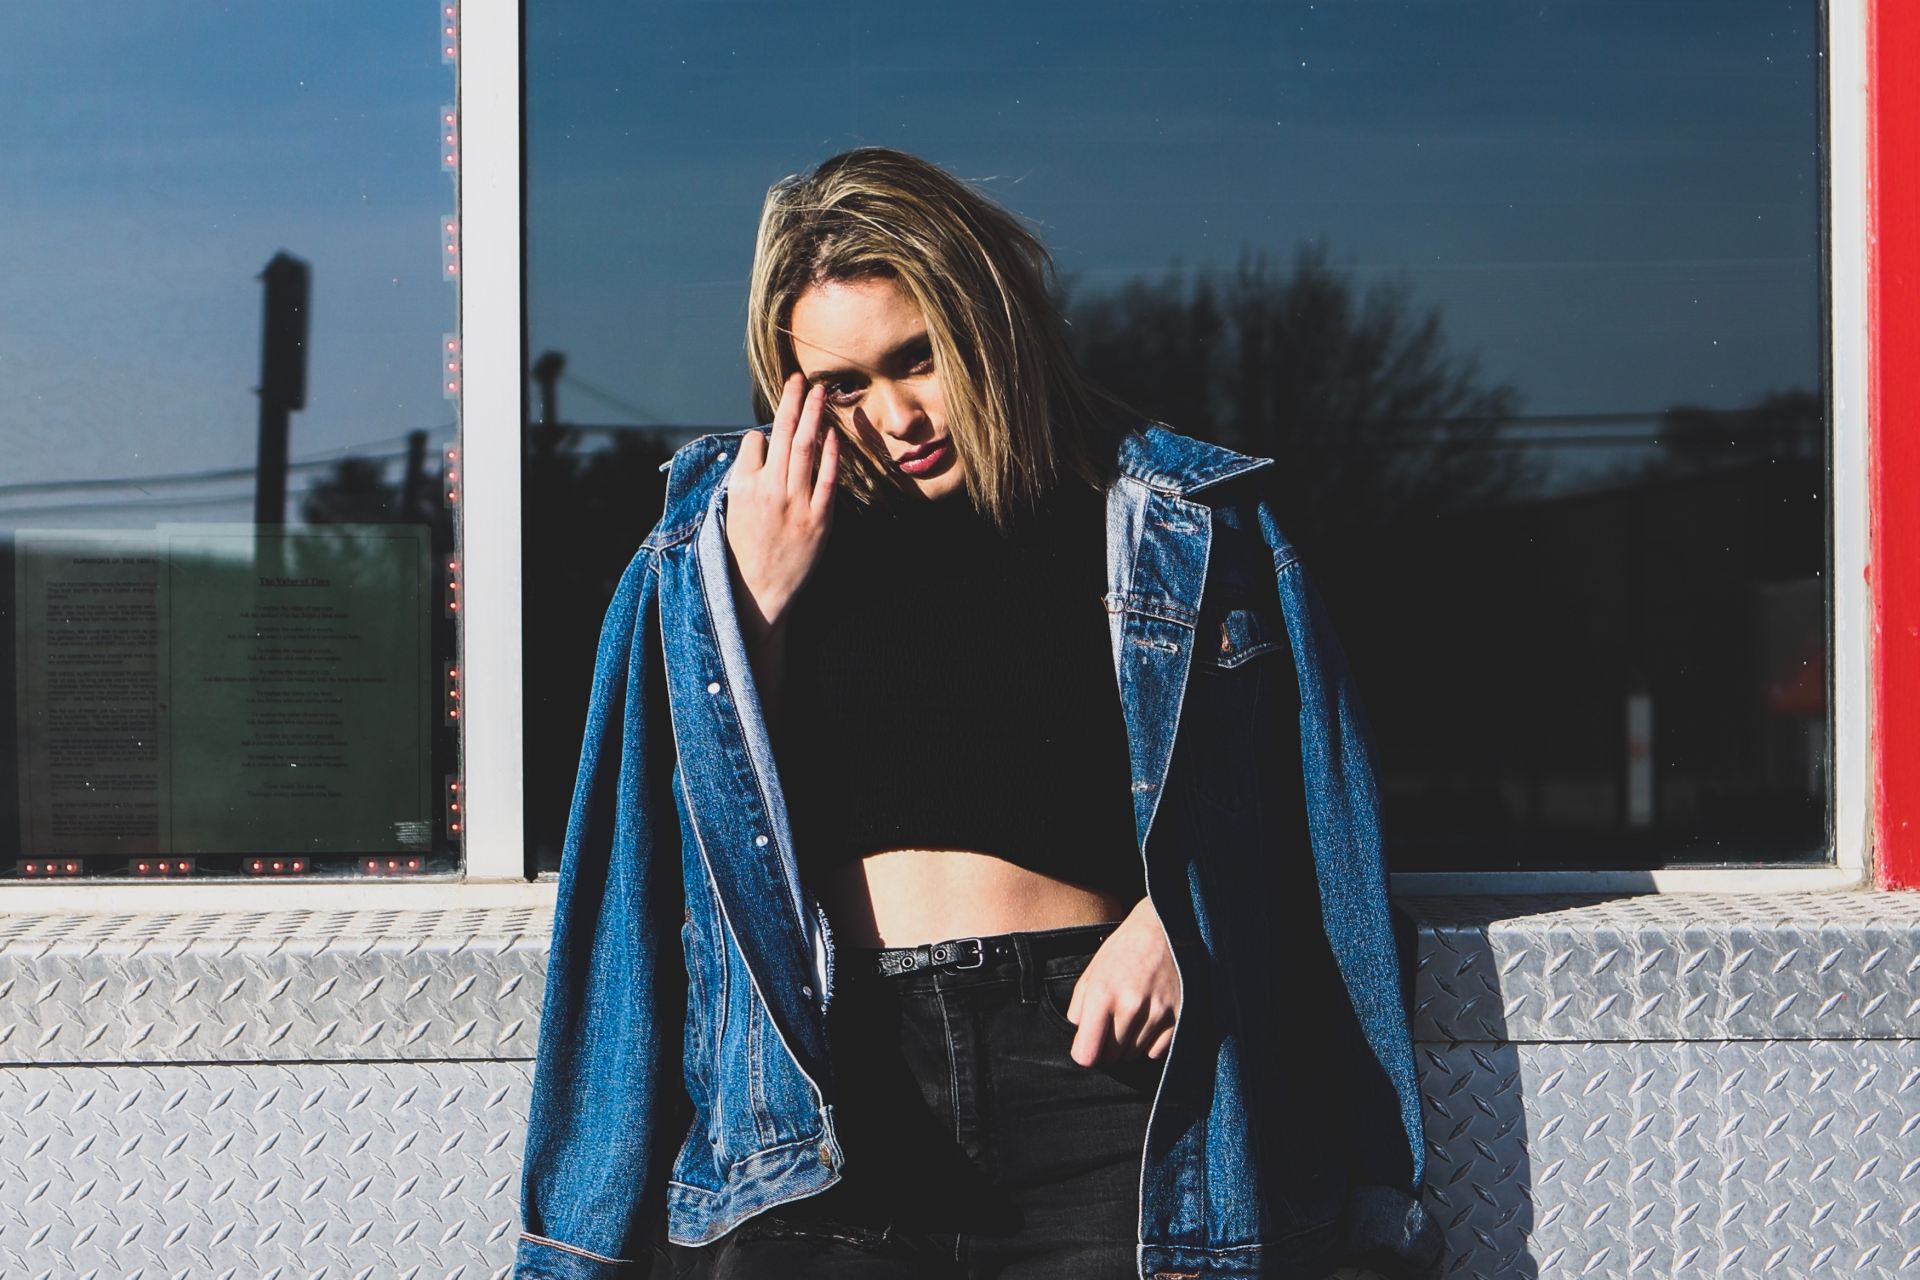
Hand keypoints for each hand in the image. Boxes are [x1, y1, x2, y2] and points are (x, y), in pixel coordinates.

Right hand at [724, 372, 838, 641]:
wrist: (758, 592)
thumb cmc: (742, 552)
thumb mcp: (731, 510)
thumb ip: (744, 476)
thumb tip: (757, 445)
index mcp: (742, 487)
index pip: (753, 443)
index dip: (762, 436)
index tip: (769, 434)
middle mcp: (768, 490)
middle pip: (780, 434)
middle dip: (791, 402)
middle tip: (800, 378)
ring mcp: (795, 503)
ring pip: (804, 448)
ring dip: (812, 416)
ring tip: (818, 392)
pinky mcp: (819, 519)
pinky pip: (827, 479)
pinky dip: (831, 454)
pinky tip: (834, 433)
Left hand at [1059, 896, 1180, 1068]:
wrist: (1165, 928)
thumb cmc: (1124, 950)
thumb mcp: (1092, 972)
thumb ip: (1079, 1008)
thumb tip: (1082, 1039)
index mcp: (1103, 993)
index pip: (1086, 1052)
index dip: (1084, 1052)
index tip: (1088, 1046)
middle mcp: (1131, 1005)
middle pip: (1111, 1057)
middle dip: (1106, 1048)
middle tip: (1111, 1027)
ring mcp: (1158, 1012)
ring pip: (1133, 1055)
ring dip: (1128, 1045)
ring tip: (1131, 1018)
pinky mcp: (1180, 1016)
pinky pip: (1156, 1052)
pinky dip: (1150, 1043)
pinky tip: (1149, 1021)